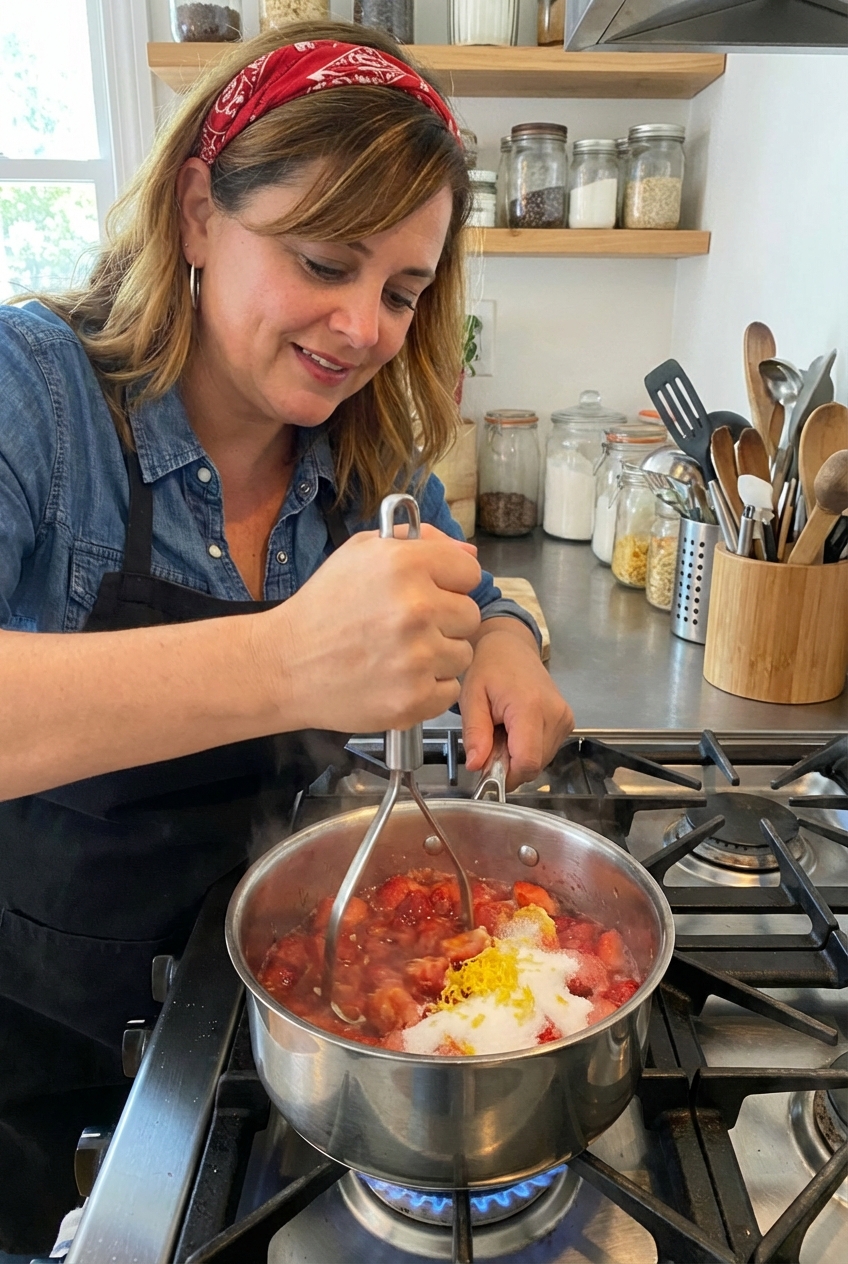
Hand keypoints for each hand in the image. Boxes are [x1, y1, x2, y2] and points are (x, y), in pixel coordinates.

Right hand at [258, 525, 481, 732]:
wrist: (283, 665)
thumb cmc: (323, 607)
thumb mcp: (361, 553)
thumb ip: (419, 541)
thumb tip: (469, 552)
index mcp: (405, 565)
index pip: (469, 571)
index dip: (449, 582)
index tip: (429, 592)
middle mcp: (415, 609)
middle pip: (470, 614)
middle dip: (445, 620)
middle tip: (407, 627)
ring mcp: (417, 658)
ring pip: (462, 654)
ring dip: (438, 656)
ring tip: (398, 654)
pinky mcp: (413, 699)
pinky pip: (449, 690)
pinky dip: (428, 688)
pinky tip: (397, 678)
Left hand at [459, 618, 573, 789]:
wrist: (512, 647)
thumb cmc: (489, 667)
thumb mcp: (471, 698)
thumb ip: (475, 734)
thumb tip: (477, 766)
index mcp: (530, 707)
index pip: (527, 762)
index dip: (506, 775)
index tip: (486, 769)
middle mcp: (555, 714)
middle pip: (534, 765)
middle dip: (508, 765)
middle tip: (490, 743)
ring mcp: (565, 718)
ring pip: (541, 762)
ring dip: (518, 757)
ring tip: (503, 731)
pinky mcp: (567, 721)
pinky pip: (546, 751)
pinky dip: (529, 748)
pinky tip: (516, 729)